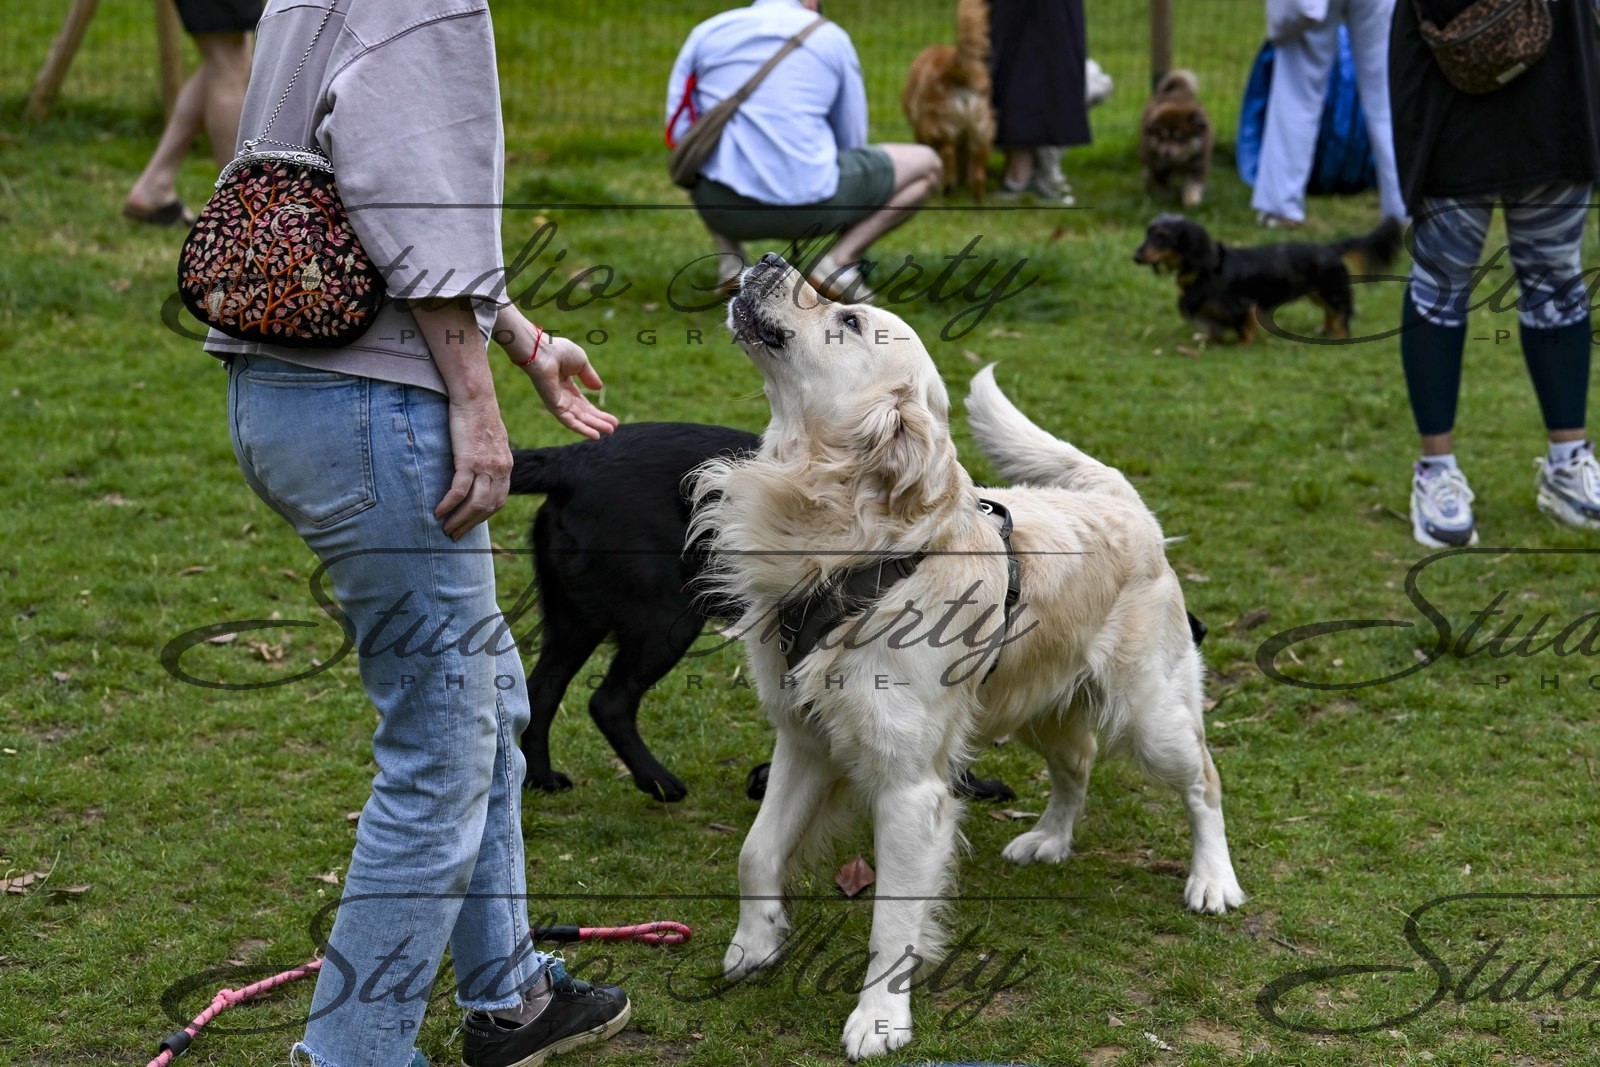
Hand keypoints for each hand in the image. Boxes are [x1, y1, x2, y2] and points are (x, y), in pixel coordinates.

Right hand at [434, 395, 511, 539]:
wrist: (475, 397)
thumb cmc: (479, 416)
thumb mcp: (492, 441)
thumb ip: (490, 459)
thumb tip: (480, 471)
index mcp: (506, 466)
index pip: (498, 501)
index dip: (484, 517)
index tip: (470, 525)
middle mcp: (500, 470)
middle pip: (487, 507)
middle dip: (470, 524)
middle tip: (454, 534)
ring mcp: (485, 466)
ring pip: (474, 503)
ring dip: (459, 519)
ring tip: (445, 528)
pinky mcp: (469, 460)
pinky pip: (459, 490)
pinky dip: (449, 504)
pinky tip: (438, 512)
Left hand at [518, 333, 618, 438]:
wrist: (543, 352)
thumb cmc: (559, 352)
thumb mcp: (581, 362)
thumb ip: (590, 376)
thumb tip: (599, 388)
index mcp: (567, 386)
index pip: (584, 404)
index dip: (598, 412)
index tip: (612, 419)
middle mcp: (562, 397)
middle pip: (583, 414)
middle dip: (598, 421)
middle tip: (613, 429)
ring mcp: (557, 402)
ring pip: (578, 419)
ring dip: (594, 426)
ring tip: (610, 432)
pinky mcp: (554, 406)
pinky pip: (570, 421)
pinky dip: (582, 429)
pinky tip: (595, 435)